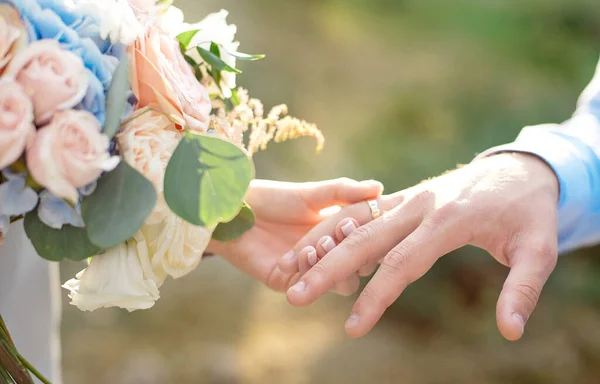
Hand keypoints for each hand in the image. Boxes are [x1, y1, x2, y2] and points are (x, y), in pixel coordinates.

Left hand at [206, 178, 382, 291]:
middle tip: (341, 233)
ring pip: (341, 283)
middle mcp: (327, 254)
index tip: (354, 221)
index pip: (365, 243)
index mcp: (337, 232)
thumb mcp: (312, 193)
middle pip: (359, 267)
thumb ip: (344, 192)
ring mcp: (310, 271)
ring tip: (320, 244)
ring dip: (334, 263)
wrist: (234, 212)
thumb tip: (379, 187)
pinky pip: (310, 285)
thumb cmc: (273, 198)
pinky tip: (304, 253)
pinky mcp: (289, 282)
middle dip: (353, 252)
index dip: (365, 235)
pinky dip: (311, 270)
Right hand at [286, 153, 559, 340]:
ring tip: (288, 270)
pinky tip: (309, 248)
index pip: (402, 264)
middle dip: (326, 270)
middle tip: (294, 297)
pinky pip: (359, 213)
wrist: (519, 165)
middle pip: (363, 240)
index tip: (352, 329)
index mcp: (447, 220)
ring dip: (319, 245)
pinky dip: (331, 229)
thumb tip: (510, 331)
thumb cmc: (529, 210)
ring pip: (353, 222)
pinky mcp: (401, 197)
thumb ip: (523, 289)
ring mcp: (407, 197)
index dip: (376, 298)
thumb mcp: (540, 249)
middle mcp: (418, 205)